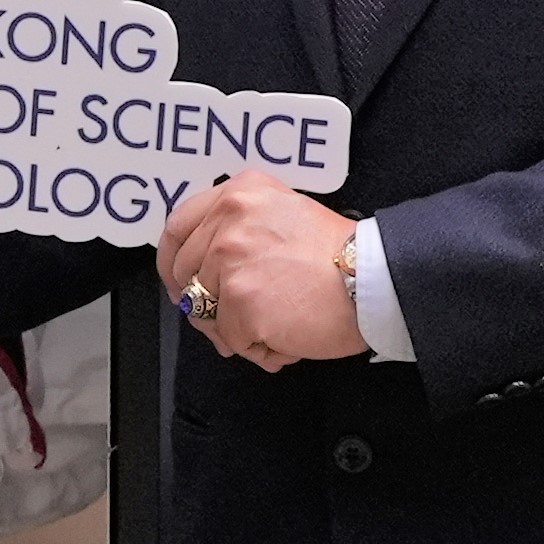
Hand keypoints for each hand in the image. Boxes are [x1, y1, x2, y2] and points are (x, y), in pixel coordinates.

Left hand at [154, 173, 366, 371]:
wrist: (371, 279)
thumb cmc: (337, 255)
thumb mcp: (283, 211)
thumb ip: (239, 226)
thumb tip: (200, 265)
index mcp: (237, 194)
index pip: (176, 227)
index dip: (172, 261)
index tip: (178, 281)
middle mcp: (228, 220)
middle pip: (185, 275)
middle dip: (204, 306)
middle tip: (235, 320)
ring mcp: (230, 262)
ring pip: (205, 312)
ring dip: (235, 331)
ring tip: (276, 327)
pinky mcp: (240, 302)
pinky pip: (231, 339)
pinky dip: (257, 349)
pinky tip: (286, 341)